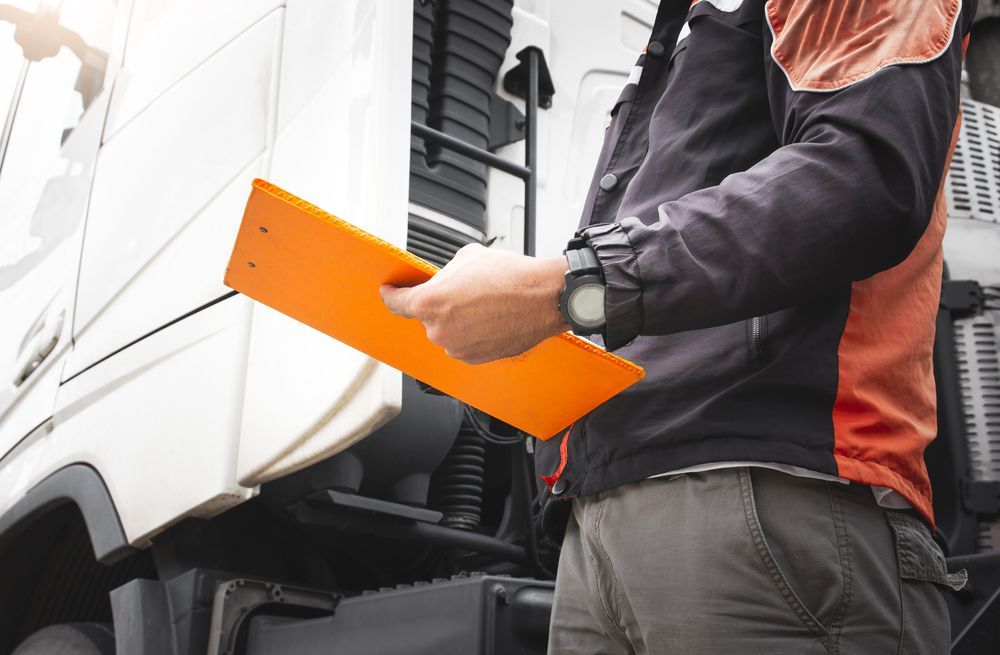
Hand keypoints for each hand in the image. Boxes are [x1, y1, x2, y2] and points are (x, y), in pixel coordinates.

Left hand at [380, 243, 568, 363]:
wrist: (544, 298)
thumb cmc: (511, 277)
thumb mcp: (467, 258)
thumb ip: (444, 274)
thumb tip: (441, 281)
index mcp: (430, 303)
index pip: (396, 303)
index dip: (391, 296)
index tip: (389, 293)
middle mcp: (439, 330)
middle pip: (428, 317)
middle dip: (442, 304)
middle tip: (466, 292)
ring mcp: (457, 348)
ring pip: (448, 332)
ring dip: (459, 320)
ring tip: (486, 304)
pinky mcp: (475, 359)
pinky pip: (465, 344)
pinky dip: (473, 334)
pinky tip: (492, 318)